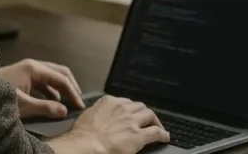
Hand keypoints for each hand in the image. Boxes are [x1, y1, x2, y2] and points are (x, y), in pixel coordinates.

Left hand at [0, 58, 83, 118]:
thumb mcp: (22, 105)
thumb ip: (44, 107)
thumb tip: (64, 111)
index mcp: (35, 69)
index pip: (61, 79)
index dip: (73, 92)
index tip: (80, 106)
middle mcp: (34, 65)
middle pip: (60, 72)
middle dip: (71, 86)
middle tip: (79, 102)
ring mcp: (28, 69)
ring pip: (52, 76)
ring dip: (62, 88)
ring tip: (69, 102)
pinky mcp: (24, 76)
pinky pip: (44, 81)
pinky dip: (52, 90)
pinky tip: (55, 101)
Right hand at [52, 96, 168, 153]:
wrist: (86, 146)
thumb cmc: (82, 134)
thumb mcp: (87, 115)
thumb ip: (97, 111)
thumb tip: (99, 114)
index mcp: (109, 102)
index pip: (125, 101)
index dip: (130, 109)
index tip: (131, 114)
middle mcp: (123, 108)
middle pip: (140, 106)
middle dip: (143, 113)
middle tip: (145, 120)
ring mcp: (132, 121)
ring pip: (150, 115)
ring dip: (154, 121)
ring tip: (156, 126)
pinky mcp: (138, 135)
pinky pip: (156, 132)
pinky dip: (162, 134)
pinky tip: (164, 137)